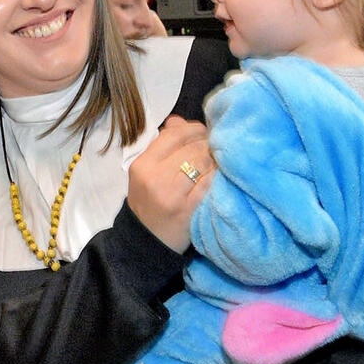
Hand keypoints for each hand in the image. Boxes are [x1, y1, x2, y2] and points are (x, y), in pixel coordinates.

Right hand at [126, 115, 213, 251]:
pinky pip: (210, 183)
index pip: (174, 135)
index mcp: (143, 164)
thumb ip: (162, 145)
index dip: (194, 130)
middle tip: (216, 148)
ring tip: (218, 162)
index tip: (204, 135)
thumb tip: (179, 121)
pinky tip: (220, 177)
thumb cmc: (149, 203)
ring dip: (215, 160)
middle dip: (208, 145)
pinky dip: (218, 176)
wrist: (147, 241)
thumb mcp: (146, 173)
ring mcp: (172, 194)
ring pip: (203, 162)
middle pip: (192, 147)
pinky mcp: (188, 209)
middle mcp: (155, 177)